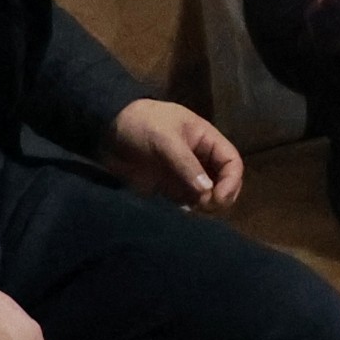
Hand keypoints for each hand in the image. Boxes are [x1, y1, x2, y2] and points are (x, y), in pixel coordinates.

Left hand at [102, 98, 241, 210]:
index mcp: (206, 140)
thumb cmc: (141, 124)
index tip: (218, 198)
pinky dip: (187, 212)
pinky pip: (186, 204)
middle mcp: (200, 159)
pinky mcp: (168, 189)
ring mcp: (184, 176)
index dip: (231, 181)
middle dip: (220, 198)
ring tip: (190, 211)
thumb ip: (185, 164)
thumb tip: (207, 192)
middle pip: (224, 183)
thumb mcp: (164, 138)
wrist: (108, 128)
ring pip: (207, 197)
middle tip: (203, 207)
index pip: (232, 162)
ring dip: (204, 208)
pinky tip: (178, 214)